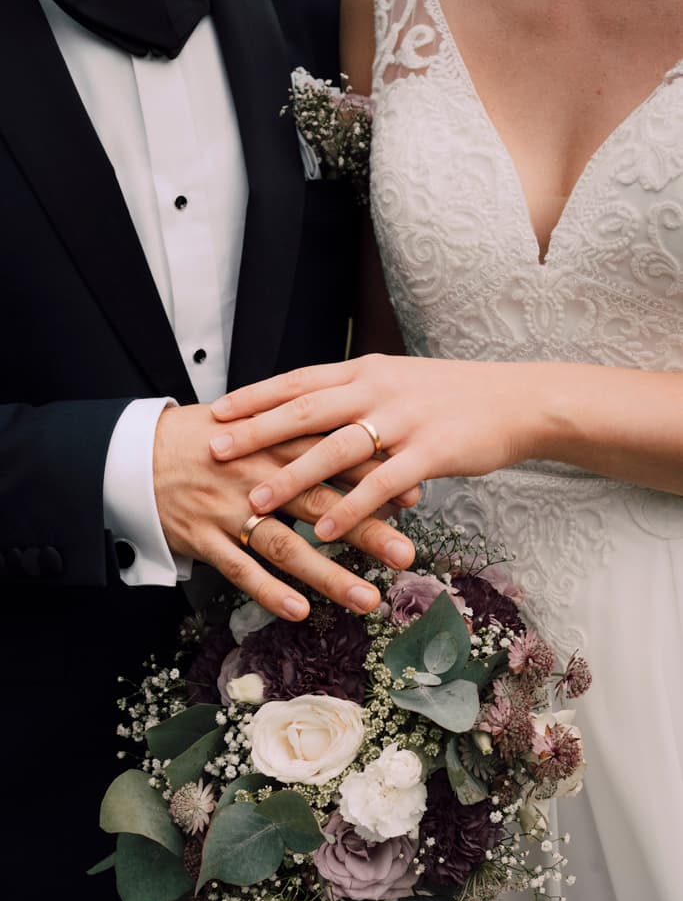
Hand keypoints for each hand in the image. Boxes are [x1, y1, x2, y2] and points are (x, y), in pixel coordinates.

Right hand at [153, 403, 414, 617]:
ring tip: (367, 599)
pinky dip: (268, 591)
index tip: (416, 495)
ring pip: (285, 544)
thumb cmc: (207, 440)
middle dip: (365, 531)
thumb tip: (361, 445)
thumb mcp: (255, 424)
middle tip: (406, 556)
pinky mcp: (203, 537)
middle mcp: (257, 475)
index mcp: (273, 443)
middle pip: (320, 503)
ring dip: (328, 574)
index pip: (333, 456)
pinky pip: (239, 568)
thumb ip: (303, 435)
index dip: (375, 476)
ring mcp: (229, 508)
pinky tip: (299, 611)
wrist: (136, 452)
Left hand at [208, 354, 546, 538]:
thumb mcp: (398, 382)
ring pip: (336, 449)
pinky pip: (381, 484)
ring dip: (291, 477)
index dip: (256, 396)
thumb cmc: (452, 396)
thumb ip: (357, 394)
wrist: (516, 400)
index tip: (216, 410)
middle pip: (305, 410)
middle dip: (256, 432)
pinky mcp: (430, 452)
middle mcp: (378, 390)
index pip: (299, 380)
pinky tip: (323, 530)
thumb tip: (313, 409)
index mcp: (366, 371)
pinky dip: (349, 508)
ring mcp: (404, 420)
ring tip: (256, 503)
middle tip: (215, 450)